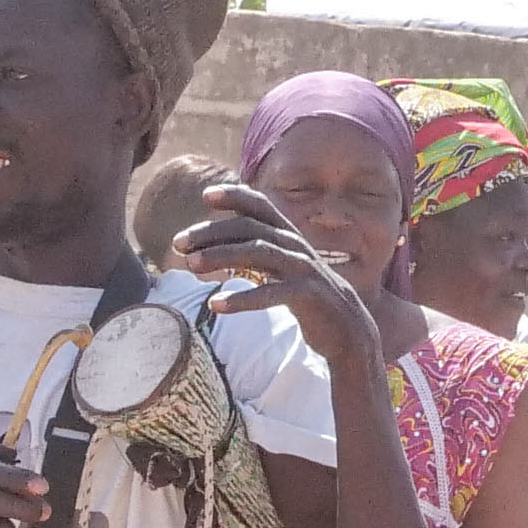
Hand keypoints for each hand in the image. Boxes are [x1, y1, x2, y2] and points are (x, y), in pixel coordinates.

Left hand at [184, 180, 380, 374]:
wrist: (349, 331)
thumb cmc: (308, 298)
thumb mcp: (284, 269)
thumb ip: (260, 251)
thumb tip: (220, 242)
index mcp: (290, 237)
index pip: (262, 205)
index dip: (236, 196)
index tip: (206, 196)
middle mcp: (297, 247)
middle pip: (250, 228)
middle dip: (211, 232)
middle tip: (178, 244)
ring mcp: (304, 270)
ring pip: (258, 252)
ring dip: (221, 256)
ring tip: (190, 267)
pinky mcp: (309, 296)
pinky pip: (271, 292)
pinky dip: (242, 299)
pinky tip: (215, 306)